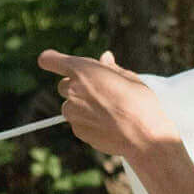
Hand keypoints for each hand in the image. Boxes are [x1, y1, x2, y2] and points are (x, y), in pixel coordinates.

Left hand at [36, 48, 182, 159]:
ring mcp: (73, 113)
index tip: (50, 60)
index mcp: (83, 70)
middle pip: (64, 86)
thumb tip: (105, 58)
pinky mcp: (78, 131)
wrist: (144, 136)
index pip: (51, 60)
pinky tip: (108, 124)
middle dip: (77, 87)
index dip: (51, 59)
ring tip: (107, 112)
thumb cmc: (140, 103)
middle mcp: (73, 90)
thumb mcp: (128, 78)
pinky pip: (78, 123)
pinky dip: (88, 122)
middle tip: (99, 92)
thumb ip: (110, 68)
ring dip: (82, 107)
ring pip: (71, 106)